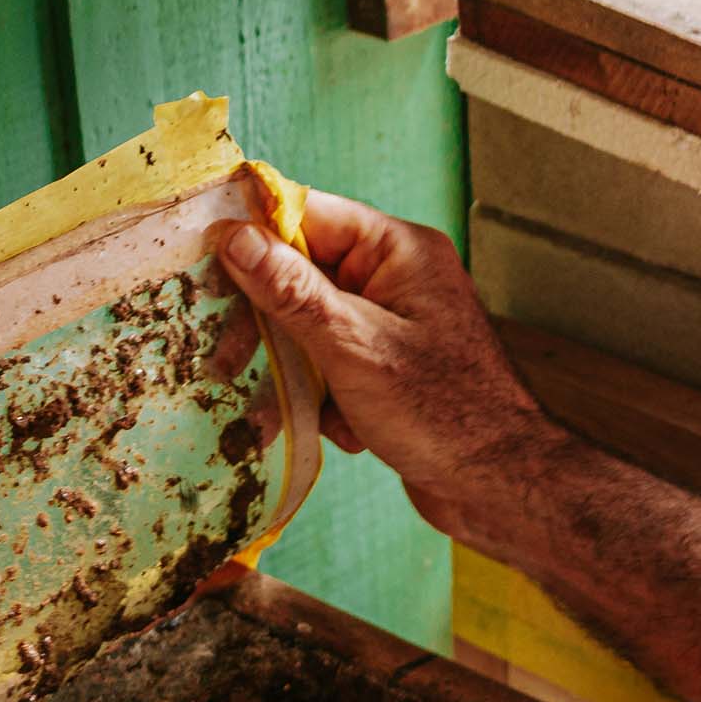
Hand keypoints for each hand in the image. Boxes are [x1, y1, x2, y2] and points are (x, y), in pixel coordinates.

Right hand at [219, 191, 565, 545]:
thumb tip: (235, 236)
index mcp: (399, 251)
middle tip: (225, 355)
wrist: (501, 487)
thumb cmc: (443, 413)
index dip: (252, 234)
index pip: (309, 215)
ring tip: (284, 404)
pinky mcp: (387, 370)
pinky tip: (337, 430)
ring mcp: (392, 325)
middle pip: (301, 273)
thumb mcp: (354, 346)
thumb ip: (292, 291)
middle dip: (265, 318)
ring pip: (309, 327)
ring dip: (293, 368)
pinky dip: (323, 398)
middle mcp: (397, 278)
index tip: (199, 255)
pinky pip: (330, 366)